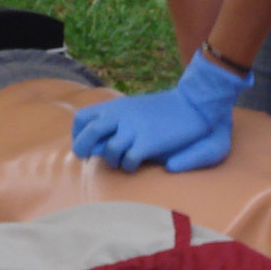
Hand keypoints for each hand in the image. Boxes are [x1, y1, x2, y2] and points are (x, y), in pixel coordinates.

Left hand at [71, 52, 251, 171]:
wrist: (192, 104)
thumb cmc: (162, 110)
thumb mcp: (132, 107)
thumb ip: (114, 119)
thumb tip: (95, 139)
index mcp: (115, 106)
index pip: (81, 118)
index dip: (78, 135)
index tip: (84, 145)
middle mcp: (121, 115)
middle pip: (88, 134)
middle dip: (84, 149)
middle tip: (90, 158)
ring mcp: (134, 128)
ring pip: (109, 151)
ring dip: (113, 161)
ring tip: (123, 161)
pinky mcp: (148, 142)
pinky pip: (129, 160)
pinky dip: (129, 166)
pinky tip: (136, 164)